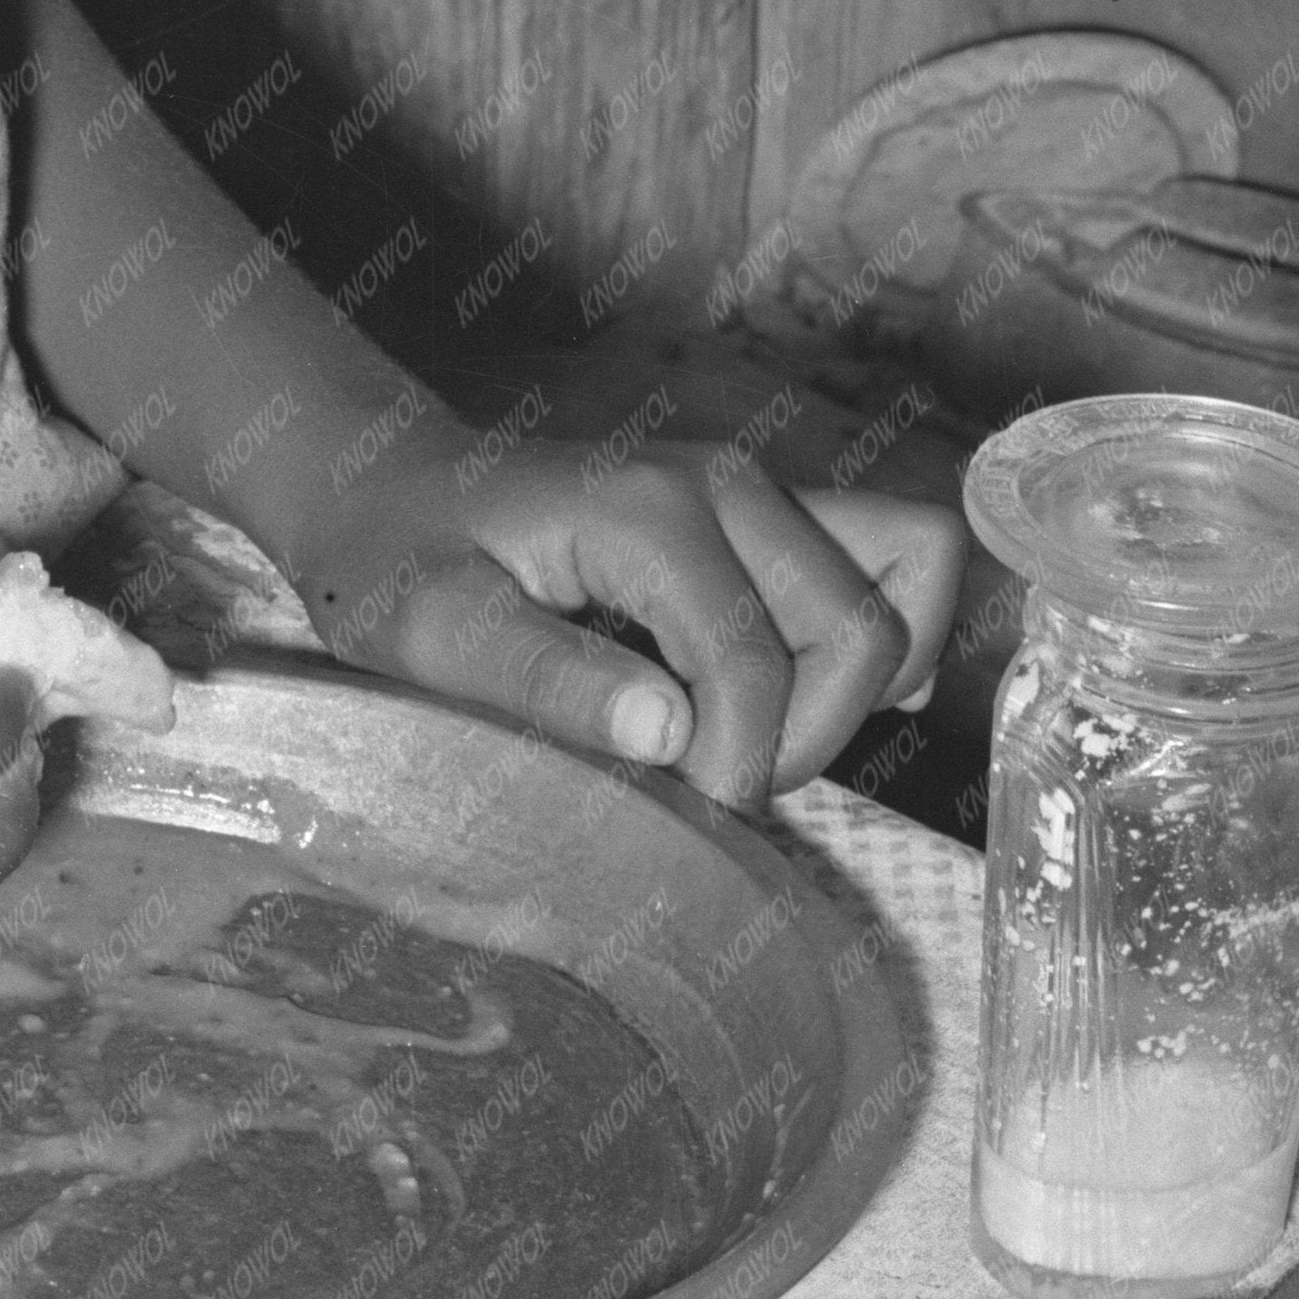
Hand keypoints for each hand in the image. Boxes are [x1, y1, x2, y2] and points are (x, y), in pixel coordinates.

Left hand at [303, 417, 964, 811]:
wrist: (392, 489)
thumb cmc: (398, 563)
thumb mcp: (434, 634)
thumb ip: (550, 683)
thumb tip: (673, 734)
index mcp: (649, 511)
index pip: (758, 667)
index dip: (737, 767)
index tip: (677, 816)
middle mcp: (729, 482)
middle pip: (866, 626)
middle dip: (809, 734)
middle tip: (712, 783)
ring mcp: (761, 489)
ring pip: (906, 581)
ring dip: (853, 688)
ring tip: (751, 739)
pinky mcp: (770, 512)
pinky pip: (891, 563)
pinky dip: (878, 641)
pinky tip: (790, 698)